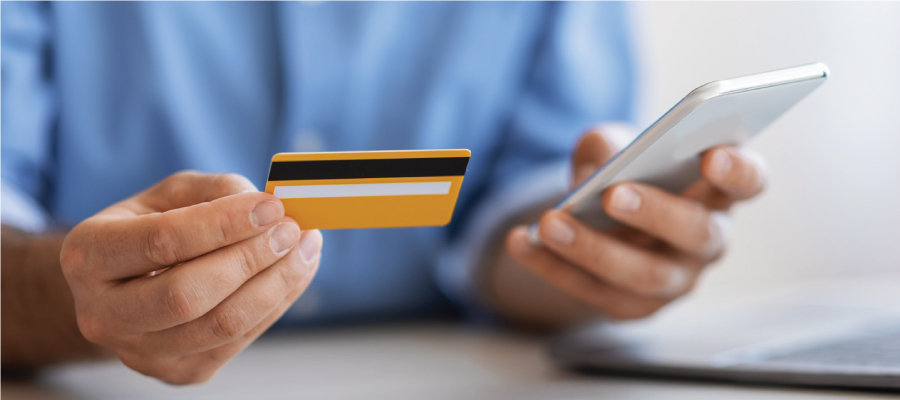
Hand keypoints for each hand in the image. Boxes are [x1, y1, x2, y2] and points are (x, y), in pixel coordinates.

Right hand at [60, 171, 322, 383]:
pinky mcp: (178, 372)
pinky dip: (276, 303)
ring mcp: (139, 352)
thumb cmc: (152, 229)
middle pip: (187, 294)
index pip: (162, 241)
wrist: (127, 286)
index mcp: (88, 255)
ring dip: (276, 284)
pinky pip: (238, 341)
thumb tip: (268, 209)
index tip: (271, 206)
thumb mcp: (171, 194)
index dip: (224, 224)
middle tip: (291, 229)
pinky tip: (295, 273)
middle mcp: (103, 313)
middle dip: (250, 258)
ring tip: (305, 247)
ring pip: (219, 325)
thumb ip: (216, 191)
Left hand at [505, 126, 766, 319]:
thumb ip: (610, 143)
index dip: (738, 172)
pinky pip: (592, 291)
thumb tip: (598, 164)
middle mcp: (706, 241)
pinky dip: (553, 266)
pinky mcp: (632, 305)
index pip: (749, 182)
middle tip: (615, 194)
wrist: (605, 216)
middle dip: (657, 213)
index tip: (713, 155)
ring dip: (595, 248)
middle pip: (697, 233)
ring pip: (643, 274)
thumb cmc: (626, 172)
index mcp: (718, 192)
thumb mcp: (615, 146)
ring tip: (551, 221)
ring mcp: (674, 280)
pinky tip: (520, 241)